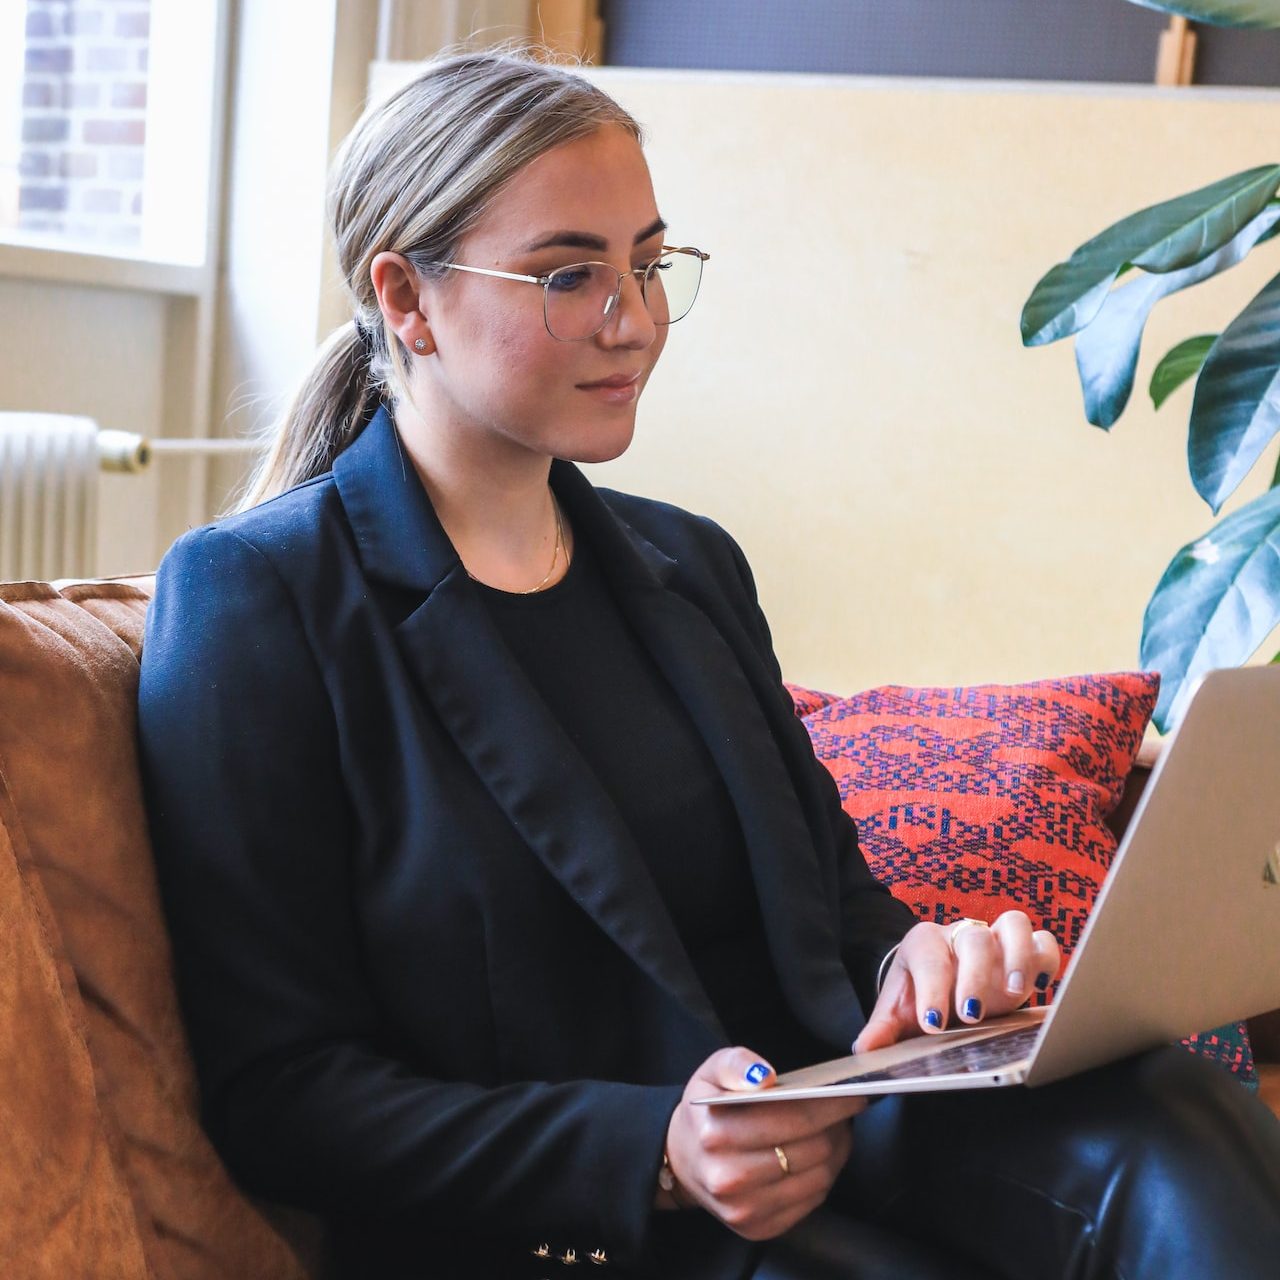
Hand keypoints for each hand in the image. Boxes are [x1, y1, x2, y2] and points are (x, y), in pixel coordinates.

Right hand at [662, 1046, 864, 1240]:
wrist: (682, 1158)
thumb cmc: (705, 1110)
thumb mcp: (711, 1071)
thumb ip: (737, 1063)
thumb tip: (764, 1076)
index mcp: (716, 1134)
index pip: (792, 1118)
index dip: (831, 1105)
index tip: (854, 1092)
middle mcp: (728, 1178)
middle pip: (812, 1150)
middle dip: (837, 1126)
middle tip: (846, 1109)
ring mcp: (743, 1209)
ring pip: (818, 1178)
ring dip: (836, 1152)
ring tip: (836, 1130)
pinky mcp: (757, 1229)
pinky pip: (811, 1202)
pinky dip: (823, 1177)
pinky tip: (819, 1156)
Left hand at [853, 912, 1061, 1053]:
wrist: (939, 983)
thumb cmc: (919, 997)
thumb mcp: (898, 1013)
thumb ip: (882, 1031)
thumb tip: (864, 1051)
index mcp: (924, 943)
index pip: (928, 956)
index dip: (932, 989)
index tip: (933, 1023)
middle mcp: (961, 935)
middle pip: (973, 939)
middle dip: (974, 976)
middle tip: (971, 1014)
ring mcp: (996, 939)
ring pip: (1013, 924)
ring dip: (1018, 957)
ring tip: (1016, 993)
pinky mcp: (1025, 951)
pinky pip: (1043, 939)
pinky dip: (1046, 958)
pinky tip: (1041, 987)